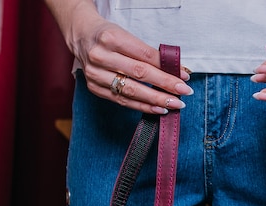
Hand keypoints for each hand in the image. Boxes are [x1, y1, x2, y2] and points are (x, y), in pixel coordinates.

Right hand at [64, 3, 192, 113]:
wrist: (81, 36)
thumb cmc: (108, 35)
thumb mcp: (127, 36)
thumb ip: (148, 53)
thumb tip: (176, 71)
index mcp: (111, 38)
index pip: (145, 55)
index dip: (166, 67)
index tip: (184, 76)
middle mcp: (101, 56)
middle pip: (139, 74)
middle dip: (165, 85)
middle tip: (183, 93)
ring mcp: (95, 74)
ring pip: (131, 91)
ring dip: (155, 100)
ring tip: (173, 104)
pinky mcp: (94, 88)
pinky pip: (122, 101)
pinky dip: (142, 106)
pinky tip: (157, 109)